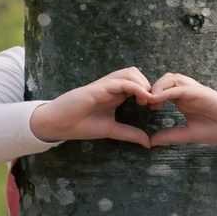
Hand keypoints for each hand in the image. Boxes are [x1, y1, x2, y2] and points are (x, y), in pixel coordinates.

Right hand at [29, 67, 153, 147]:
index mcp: (116, 94)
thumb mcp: (112, 130)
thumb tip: (149, 143)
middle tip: (154, 104)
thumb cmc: (81, 125)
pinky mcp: (99, 88)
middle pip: (136, 73)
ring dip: (144, 84)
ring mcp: (105, 85)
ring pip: (130, 73)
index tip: (157, 108)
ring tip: (148, 102)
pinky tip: (144, 99)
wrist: (59, 124)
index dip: (151, 92)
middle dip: (150, 85)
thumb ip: (130, 133)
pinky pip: (121, 82)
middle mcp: (112, 86)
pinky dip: (136, 87)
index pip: (138, 83)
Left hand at [145, 73, 216, 146]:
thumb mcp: (189, 134)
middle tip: (142, 103)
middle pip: (165, 80)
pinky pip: (181, 87)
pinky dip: (167, 91)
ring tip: (150, 102)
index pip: (162, 90)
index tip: (141, 108)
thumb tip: (151, 141)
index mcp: (184, 101)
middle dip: (151, 88)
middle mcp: (188, 93)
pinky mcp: (202, 93)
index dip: (150, 96)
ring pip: (172, 78)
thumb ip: (171, 135)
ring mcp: (195, 91)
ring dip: (158, 87)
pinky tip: (157, 100)